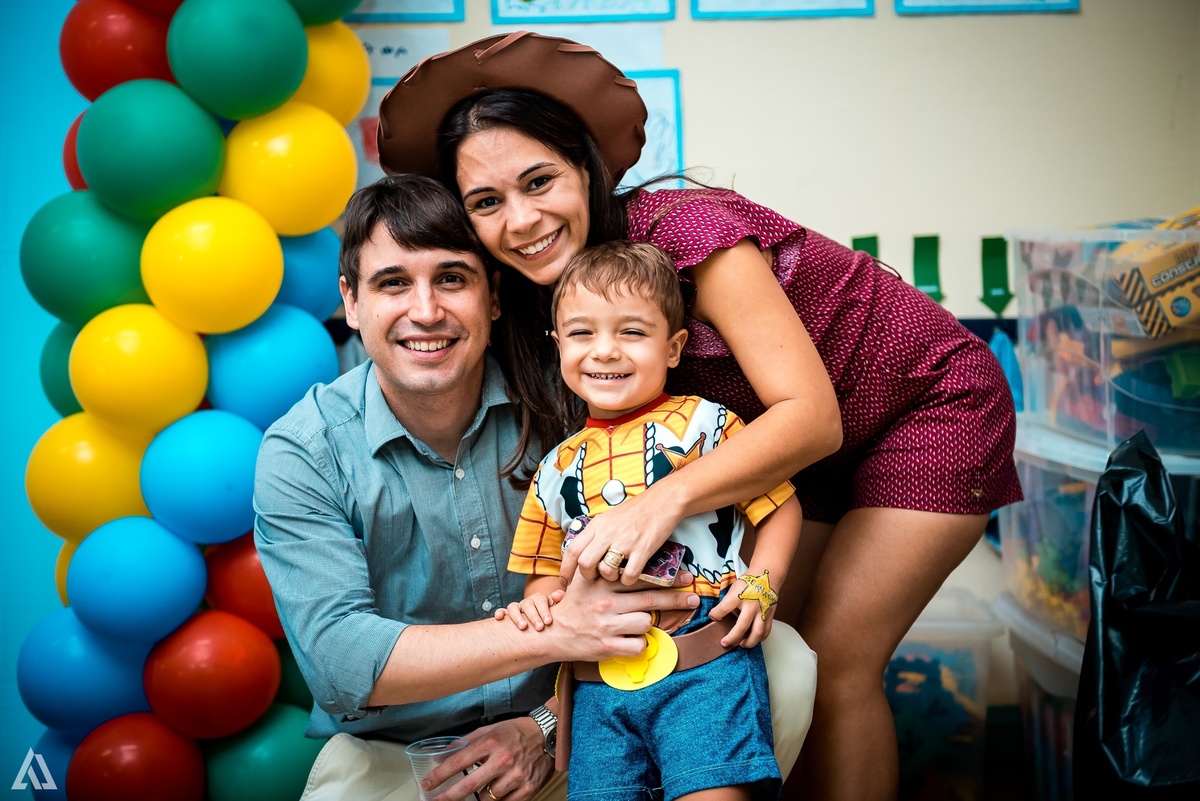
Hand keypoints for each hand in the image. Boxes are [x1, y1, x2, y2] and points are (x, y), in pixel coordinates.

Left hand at [422, 717, 551, 800]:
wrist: (549, 734)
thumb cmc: (516, 731)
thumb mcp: (490, 730)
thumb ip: (465, 742)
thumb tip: (441, 756)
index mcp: (491, 742)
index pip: (458, 762)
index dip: (439, 776)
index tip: (427, 785)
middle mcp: (503, 760)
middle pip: (468, 786)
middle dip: (448, 796)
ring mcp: (516, 776)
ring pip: (486, 798)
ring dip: (479, 796)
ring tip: (484, 785)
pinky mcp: (528, 789)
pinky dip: (497, 800)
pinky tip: (496, 792)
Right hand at [493, 590, 565, 630]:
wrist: (543, 625)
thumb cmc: (551, 617)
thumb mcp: (558, 609)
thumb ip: (559, 600)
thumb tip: (557, 596)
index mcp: (539, 599)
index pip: (540, 600)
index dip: (544, 610)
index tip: (548, 622)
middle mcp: (527, 602)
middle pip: (527, 604)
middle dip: (533, 616)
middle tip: (539, 628)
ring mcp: (517, 608)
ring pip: (513, 607)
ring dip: (517, 616)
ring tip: (523, 627)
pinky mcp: (508, 615)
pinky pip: (502, 612)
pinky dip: (499, 613)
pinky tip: (499, 618)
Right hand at [543, 569, 698, 661]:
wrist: (552, 633)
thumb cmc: (574, 605)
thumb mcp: (585, 581)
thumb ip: (606, 569)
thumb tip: (633, 557)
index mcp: (602, 584)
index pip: (639, 577)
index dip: (666, 577)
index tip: (685, 577)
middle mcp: (605, 603)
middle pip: (649, 599)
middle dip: (676, 599)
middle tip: (693, 598)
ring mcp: (606, 625)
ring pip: (645, 623)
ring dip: (648, 625)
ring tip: (639, 623)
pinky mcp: (607, 646)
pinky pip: (638, 646)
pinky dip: (641, 645)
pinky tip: (633, 640)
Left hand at [558, 491, 682, 586]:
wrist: (663, 500)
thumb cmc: (636, 510)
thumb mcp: (609, 517)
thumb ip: (596, 533)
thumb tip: (582, 550)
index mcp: (597, 525)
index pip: (572, 550)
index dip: (565, 570)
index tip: (564, 583)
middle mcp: (607, 533)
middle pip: (584, 563)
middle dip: (587, 576)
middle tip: (595, 577)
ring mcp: (625, 541)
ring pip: (605, 570)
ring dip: (609, 578)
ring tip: (616, 573)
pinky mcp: (643, 549)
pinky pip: (629, 575)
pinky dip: (628, 580)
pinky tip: (631, 575)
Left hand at [708, 580, 774, 648]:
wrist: (768, 576)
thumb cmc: (749, 583)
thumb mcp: (734, 588)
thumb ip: (727, 602)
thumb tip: (717, 616)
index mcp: (740, 596)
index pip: (724, 608)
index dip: (716, 614)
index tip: (712, 617)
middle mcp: (752, 605)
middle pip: (742, 626)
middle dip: (732, 637)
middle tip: (724, 643)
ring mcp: (762, 611)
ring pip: (757, 633)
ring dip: (748, 642)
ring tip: (740, 645)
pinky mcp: (770, 615)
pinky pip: (766, 631)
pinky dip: (759, 638)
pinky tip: (752, 639)